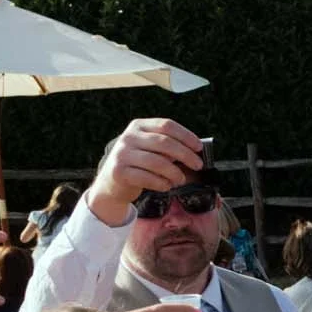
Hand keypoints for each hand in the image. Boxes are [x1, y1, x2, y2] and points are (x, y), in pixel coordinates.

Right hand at [88, 119, 206, 223]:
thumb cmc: (140, 164)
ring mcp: (122, 154)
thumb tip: (196, 151)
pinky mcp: (119, 171)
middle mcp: (128, 137)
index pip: (166, 125)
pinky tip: (167, 185)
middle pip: (164, 142)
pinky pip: (148, 178)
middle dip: (186, 155)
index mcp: (138, 126)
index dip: (186, 136)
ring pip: (158, 162)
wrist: (112, 183)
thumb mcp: (151, 149)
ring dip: (175, 173)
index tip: (199, 147)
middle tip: (198, 165)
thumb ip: (169, 147)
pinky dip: (163, 183)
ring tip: (180, 179)